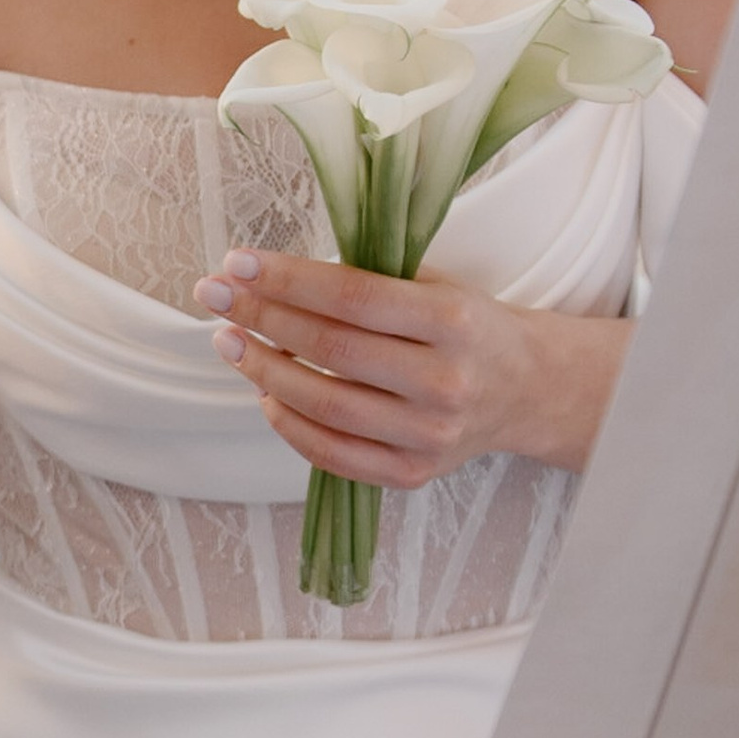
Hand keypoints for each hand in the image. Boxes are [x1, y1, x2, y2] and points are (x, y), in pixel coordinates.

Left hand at [191, 250, 625, 486]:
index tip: (236, 263)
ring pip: (323, 405)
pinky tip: (267, 393)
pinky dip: (289, 423)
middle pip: (330, 349)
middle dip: (260, 318)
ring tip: (231, 341)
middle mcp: (444, 382)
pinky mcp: (413, 474)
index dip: (286, 280)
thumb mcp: (433, 286)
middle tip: (214, 295)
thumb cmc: (465, 327)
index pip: (351, 296)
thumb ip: (366, 280)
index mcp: (452, 322)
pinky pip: (332, 454)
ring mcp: (428, 435)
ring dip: (263, 370)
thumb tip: (267, 276)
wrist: (524, 389)